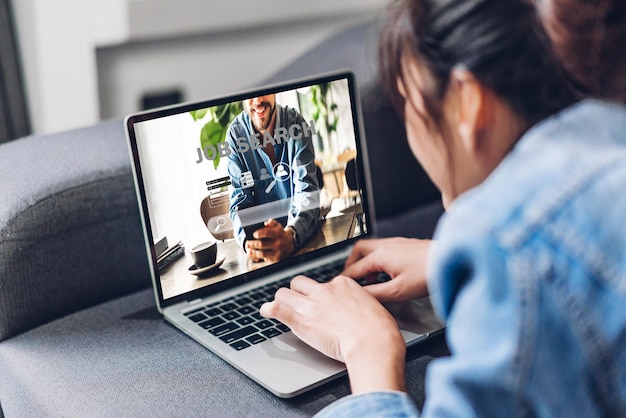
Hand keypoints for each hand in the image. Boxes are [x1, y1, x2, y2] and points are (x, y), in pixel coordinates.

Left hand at [244, 219, 294, 262]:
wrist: (289, 245)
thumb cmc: (280, 234)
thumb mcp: (278, 226)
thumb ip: (272, 222)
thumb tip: (266, 223)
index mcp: (278, 234)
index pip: (267, 233)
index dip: (259, 233)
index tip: (254, 234)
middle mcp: (278, 244)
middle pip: (262, 244)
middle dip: (253, 244)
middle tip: (247, 243)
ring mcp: (277, 253)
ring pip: (262, 254)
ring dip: (253, 252)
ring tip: (248, 250)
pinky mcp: (275, 260)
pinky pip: (264, 259)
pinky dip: (256, 258)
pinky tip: (253, 255)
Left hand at [260, 275, 406, 393]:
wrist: (372, 342)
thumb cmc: (379, 330)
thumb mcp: (373, 307)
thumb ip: (360, 303)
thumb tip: (359, 308)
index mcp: (343, 284)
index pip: (324, 284)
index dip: (321, 294)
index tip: (321, 303)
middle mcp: (325, 290)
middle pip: (301, 283)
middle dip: (298, 292)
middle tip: (297, 302)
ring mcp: (311, 304)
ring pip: (285, 293)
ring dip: (282, 300)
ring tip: (279, 306)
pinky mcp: (300, 319)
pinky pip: (277, 308)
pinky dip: (269, 309)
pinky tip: (266, 311)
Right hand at [342, 237, 431, 301]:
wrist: (451, 259)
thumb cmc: (429, 274)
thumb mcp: (399, 291)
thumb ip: (376, 294)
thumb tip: (361, 297)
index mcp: (381, 256)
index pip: (355, 269)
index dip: (345, 279)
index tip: (338, 286)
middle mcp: (387, 245)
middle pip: (359, 250)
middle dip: (351, 263)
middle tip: (349, 277)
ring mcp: (398, 243)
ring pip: (372, 247)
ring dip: (365, 260)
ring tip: (368, 276)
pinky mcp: (408, 244)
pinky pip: (384, 248)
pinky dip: (378, 258)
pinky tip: (387, 270)